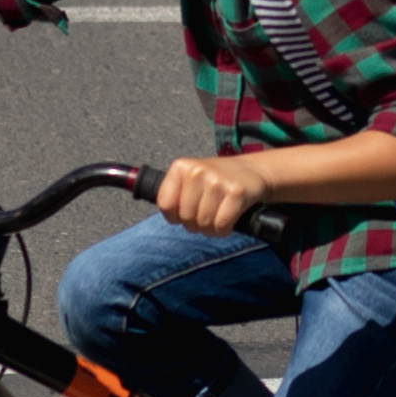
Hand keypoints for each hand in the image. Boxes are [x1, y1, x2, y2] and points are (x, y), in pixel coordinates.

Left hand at [147, 152, 268, 235]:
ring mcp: (217, 181)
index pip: (165, 205)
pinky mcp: (236, 192)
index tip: (185, 214)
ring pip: (203, 223)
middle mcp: (197, 171)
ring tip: (218, 217)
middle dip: (196, 224)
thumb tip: (141, 195)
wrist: (254, 172)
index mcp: (181, 167)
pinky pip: (221, 225)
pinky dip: (224, 230)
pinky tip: (229, 221)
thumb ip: (173, 193)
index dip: (176, 217)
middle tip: (207, 215)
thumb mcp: (191, 179)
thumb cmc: (217, 180)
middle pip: (185, 218)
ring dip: (211, 229)